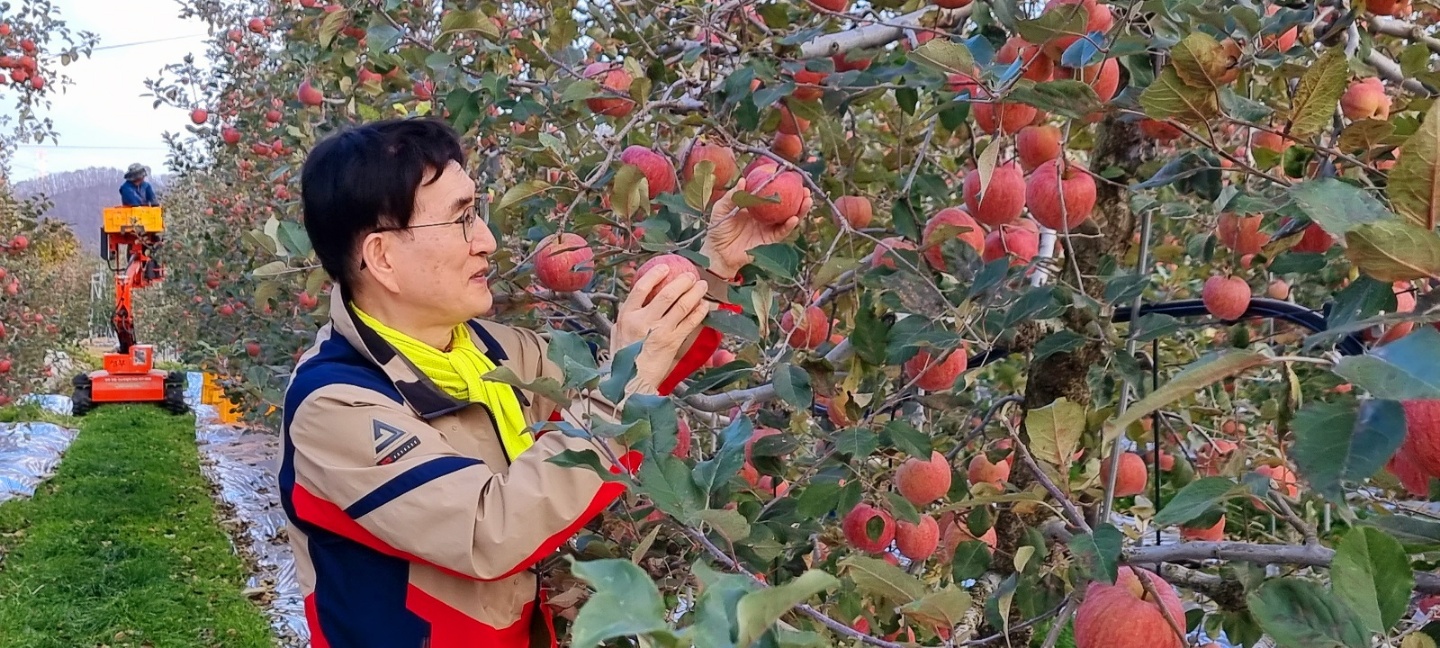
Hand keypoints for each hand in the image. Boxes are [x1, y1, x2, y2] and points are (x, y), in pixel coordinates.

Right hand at [611, 265, 712, 392]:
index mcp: (626, 316)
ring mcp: (659, 331)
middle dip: (682, 282)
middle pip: (666, 294)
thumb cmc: (623, 360)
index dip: (655, 274)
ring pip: (681, 306)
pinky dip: (699, 312)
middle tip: (691, 276)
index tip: (665, 267)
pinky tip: (704, 306)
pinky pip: (689, 322)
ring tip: (701, 286)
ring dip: (694, 293)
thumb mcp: (617, 334)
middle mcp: (642, 321)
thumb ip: (625, 318)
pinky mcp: (672, 342)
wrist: (630, 382)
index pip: (641, 288)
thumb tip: (634, 302)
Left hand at [701, 176, 809, 276]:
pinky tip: (794, 218)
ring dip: (800, 210)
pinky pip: (781, 232)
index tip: (791, 176)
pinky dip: (789, 225)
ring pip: (788, 218)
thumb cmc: (718, 228)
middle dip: (798, 197)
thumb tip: (743, 180)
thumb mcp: (722, 208)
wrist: (717, 251)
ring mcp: (768, 228)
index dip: (783, 185)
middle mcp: (765, 216)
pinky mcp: (768, 240)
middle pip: (785, 205)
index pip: (772, 193)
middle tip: (806, 189)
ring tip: (807, 201)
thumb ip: (733, 195)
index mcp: (755, 206)